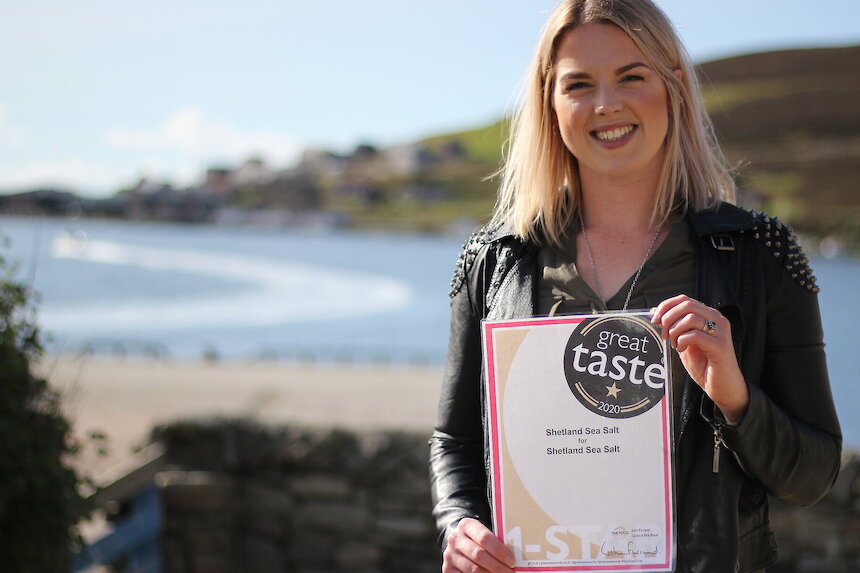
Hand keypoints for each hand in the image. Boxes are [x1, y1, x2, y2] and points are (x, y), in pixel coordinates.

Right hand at [443, 518, 515, 572]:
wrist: (458, 541)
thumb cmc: (478, 538)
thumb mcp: (484, 532)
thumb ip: (496, 540)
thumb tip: (514, 557)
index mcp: (466, 525)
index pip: (484, 538)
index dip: (500, 551)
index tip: (512, 561)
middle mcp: (455, 539)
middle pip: (479, 555)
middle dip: (497, 566)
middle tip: (510, 572)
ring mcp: (450, 555)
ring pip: (473, 570)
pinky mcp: (447, 569)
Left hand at [651, 295, 748, 422]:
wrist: (722, 386)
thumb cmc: (704, 364)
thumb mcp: (683, 342)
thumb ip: (672, 327)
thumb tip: (655, 311)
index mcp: (708, 315)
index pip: (684, 299)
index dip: (666, 306)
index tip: (655, 320)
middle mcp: (717, 319)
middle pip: (687, 305)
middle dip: (668, 318)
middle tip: (664, 334)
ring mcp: (721, 332)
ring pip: (690, 318)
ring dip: (675, 331)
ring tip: (674, 344)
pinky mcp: (720, 346)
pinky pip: (695, 335)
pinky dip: (682, 341)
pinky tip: (681, 350)